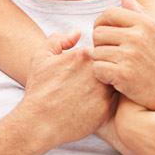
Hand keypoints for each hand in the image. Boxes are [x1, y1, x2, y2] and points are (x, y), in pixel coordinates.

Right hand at [22, 30, 115, 147]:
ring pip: (115, 82)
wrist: (39, 121)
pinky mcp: (107, 110)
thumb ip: (58, 40)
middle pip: (111, 65)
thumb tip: (78, 33)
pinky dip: (107, 101)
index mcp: (83, 55)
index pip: (101, 49)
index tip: (83, 67)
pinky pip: (115, 101)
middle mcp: (97, 71)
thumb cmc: (39, 89)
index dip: (94, 58)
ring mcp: (104, 91)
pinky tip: (91, 105)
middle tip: (86, 82)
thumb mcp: (41, 57)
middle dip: (103, 71)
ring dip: (108, 86)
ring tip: (89, 94)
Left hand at [90, 0, 154, 115]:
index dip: (101, 24)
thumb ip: (139, 13)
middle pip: (98, 33)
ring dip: (102, 62)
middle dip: (100, 45)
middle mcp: (137, 36)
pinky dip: (102, 76)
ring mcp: (130, 55)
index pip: (108, 14)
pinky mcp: (123, 74)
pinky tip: (115, 79)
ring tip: (118, 68)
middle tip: (112, 56)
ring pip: (95, 52)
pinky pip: (97, 69)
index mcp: (145, 23)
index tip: (105, 36)